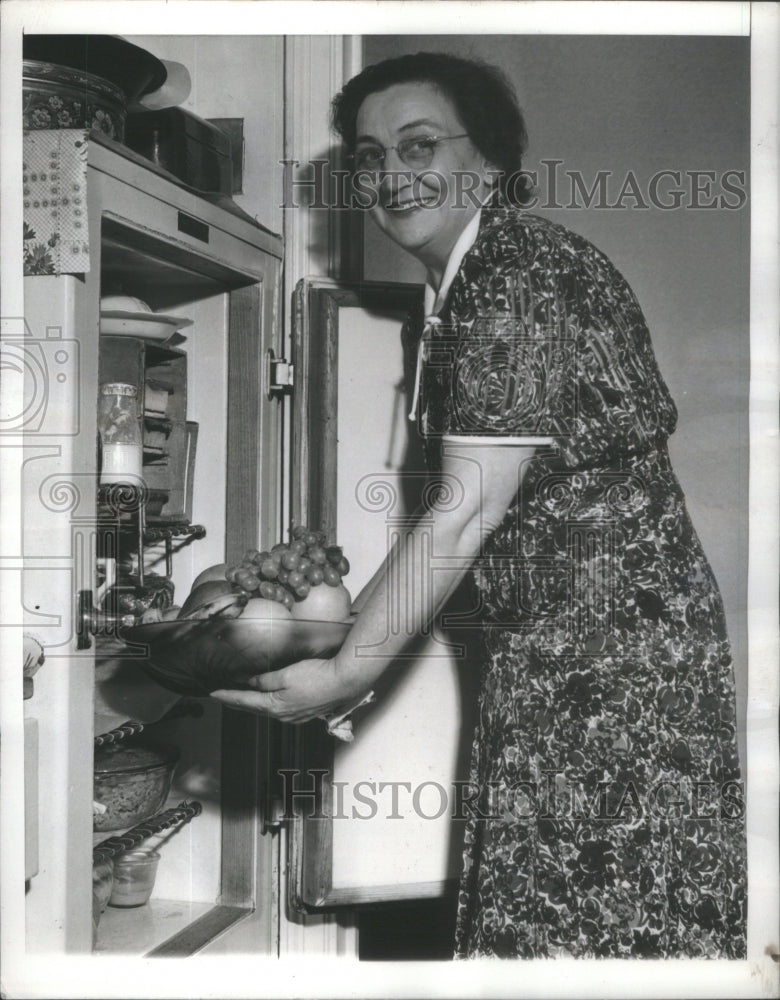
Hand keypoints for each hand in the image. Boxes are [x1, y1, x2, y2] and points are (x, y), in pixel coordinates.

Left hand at [210, 657, 368, 723]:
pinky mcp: (306, 713)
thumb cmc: (317, 675)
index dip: (227, 696)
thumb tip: (247, 681)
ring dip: (253, 705)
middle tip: (222, 696)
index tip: (213, 693)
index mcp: (274, 706)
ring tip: (242, 698)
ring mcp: (295, 717)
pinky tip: (270, 700)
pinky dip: (269, 705)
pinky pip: (281, 710)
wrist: (345, 682)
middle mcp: (283, 716)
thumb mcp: (285, 674)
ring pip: (267, 711)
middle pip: (254, 709)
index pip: (244, 702)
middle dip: (237, 703)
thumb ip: (264, 679)